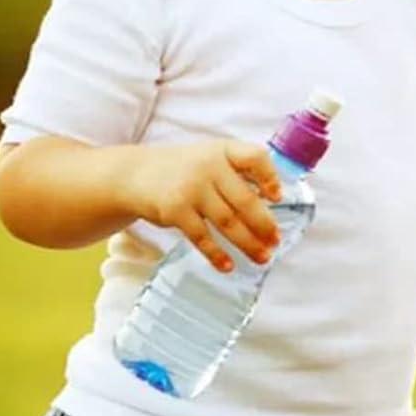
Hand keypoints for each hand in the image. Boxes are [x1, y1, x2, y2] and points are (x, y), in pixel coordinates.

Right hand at [122, 139, 282, 271]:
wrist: (137, 174)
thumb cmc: (186, 168)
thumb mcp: (213, 156)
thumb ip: (239, 171)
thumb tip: (271, 198)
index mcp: (225, 150)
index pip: (255, 158)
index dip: (270, 177)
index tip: (278, 198)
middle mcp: (210, 167)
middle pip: (245, 200)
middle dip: (264, 224)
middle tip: (276, 241)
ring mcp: (192, 189)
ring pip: (227, 222)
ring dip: (247, 243)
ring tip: (262, 257)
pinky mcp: (175, 211)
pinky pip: (201, 237)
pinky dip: (216, 254)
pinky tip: (228, 265)